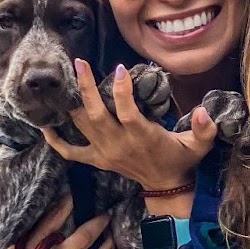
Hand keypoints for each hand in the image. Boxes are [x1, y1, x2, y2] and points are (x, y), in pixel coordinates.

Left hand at [41, 60, 217, 188]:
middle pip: (96, 115)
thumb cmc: (182, 158)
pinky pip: (71, 152)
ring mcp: (106, 153)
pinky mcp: (98, 160)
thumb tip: (204, 110)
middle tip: (80, 63)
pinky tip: (44, 125)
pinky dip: (56, 141)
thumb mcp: (200, 145)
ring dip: (70, 105)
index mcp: (142, 137)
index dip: (122, 90)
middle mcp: (119, 144)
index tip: (119, 68)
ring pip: (82, 127)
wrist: (167, 186)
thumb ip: (205, 128)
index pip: (127, 111)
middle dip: (86, 88)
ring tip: (62, 81)